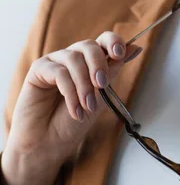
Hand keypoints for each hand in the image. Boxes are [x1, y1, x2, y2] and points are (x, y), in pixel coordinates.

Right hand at [4, 32, 141, 165]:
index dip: (113, 42)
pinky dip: (70, 92)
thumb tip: (135, 48)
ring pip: (74, 58)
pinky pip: (58, 72)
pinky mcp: (39, 69)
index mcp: (90, 61)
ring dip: (84, 85)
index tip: (120, 53)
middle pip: (89, 45)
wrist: (49, 144)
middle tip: (102, 85)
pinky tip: (75, 110)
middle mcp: (73, 57)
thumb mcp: (101, 96)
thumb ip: (113, 71)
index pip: (103, 40)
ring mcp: (55, 61)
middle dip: (98, 64)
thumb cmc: (74, 121)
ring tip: (87, 107)